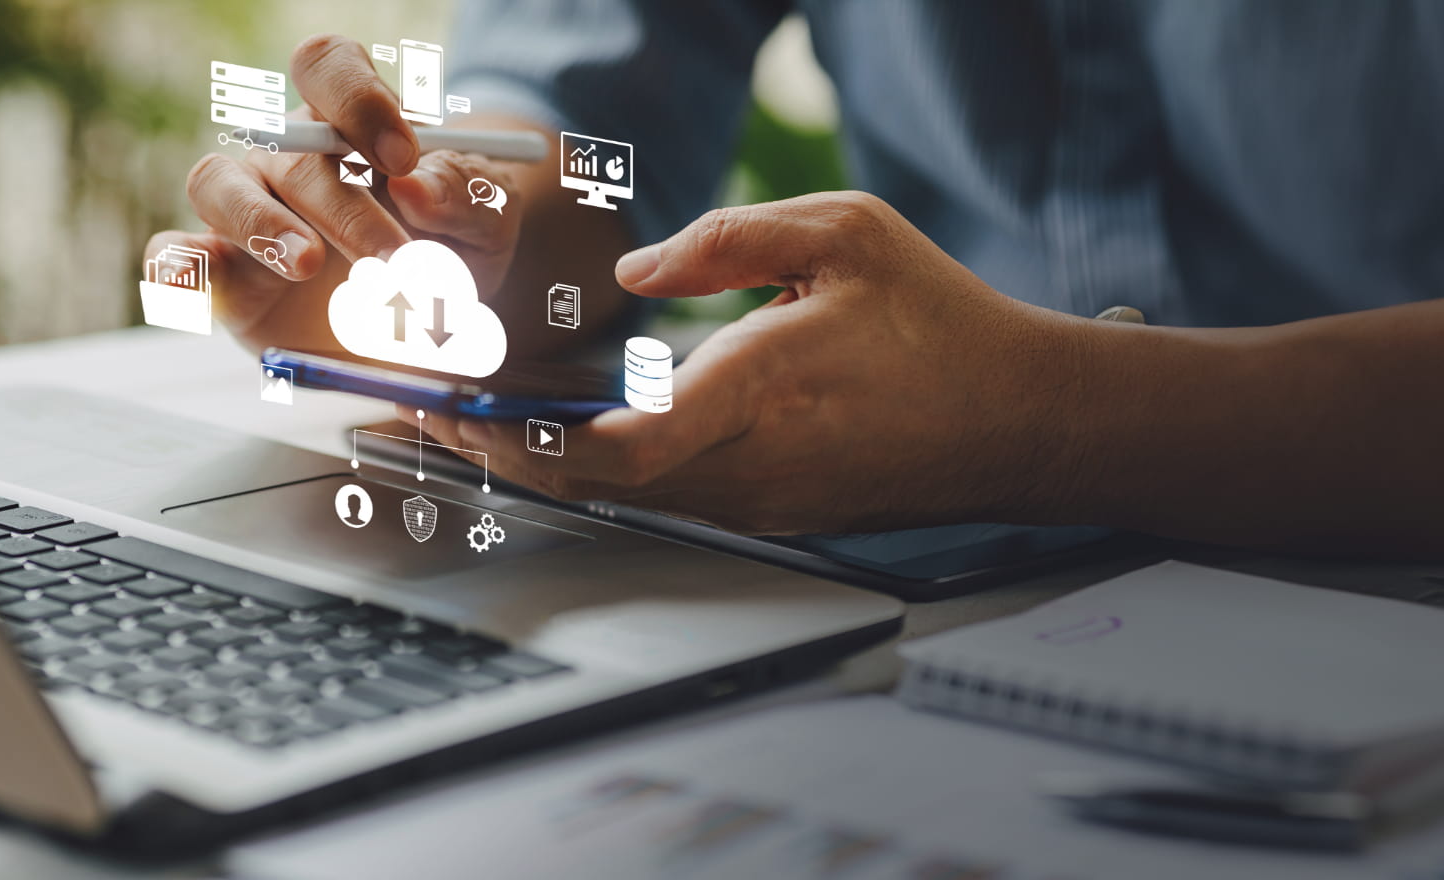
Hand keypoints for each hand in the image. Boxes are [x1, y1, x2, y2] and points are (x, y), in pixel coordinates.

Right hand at [145, 34, 536, 355]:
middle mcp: (289, 158)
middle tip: (396, 262)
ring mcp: (247, 213)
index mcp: (352, 124)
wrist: (431, 332)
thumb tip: (417, 186)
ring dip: (262, 222)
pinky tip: (201, 280)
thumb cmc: (455, 255)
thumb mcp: (489, 224)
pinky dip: (178, 266)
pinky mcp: (225, 279)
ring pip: (215, 181)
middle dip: (347, 207)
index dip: (359, 99)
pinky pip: (172, 256)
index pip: (329, 67)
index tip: (403, 158)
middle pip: (290, 148)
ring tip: (310, 264)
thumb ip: (468, 197)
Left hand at [416, 192, 1095, 533]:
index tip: (455, 406)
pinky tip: (561, 438)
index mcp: (762, 389)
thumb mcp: (845, 234)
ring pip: (623, 496)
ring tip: (465, 422)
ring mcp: (763, 500)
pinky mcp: (774, 511)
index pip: (615, 444)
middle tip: (420, 417)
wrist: (1023, 421)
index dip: (520, 436)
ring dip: (541, 464)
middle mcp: (752, 465)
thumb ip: (727, 242)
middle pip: (593, 483)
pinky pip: (667, 497)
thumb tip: (632, 278)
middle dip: (496, 452)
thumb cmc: (944, 325)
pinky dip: (600, 472)